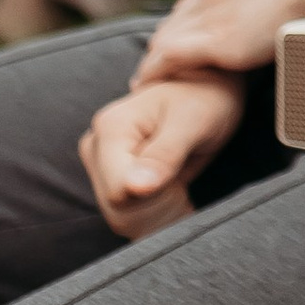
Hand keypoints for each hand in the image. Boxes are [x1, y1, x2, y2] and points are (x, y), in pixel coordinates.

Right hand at [79, 74, 241, 239]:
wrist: (207, 88)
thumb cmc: (205, 99)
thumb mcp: (194, 122)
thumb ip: (165, 154)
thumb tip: (134, 188)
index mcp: (111, 128)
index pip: (118, 192)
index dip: (154, 198)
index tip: (181, 182)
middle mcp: (96, 145)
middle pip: (117, 207)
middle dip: (156, 206)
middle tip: (184, 181)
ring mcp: (100, 162)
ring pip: (120, 215)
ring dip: (157, 210)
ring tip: (179, 181)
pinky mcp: (109, 174)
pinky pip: (125, 213)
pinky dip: (154, 211)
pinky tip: (172, 188)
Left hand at [134, 0, 304, 84]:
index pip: (196, 2)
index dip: (184, 21)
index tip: (179, 36)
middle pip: (175, 20)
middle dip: (163, 41)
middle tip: (156, 62)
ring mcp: (212, 16)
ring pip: (166, 37)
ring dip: (155, 56)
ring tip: (146, 75)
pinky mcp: (216, 41)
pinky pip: (171, 56)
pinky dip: (155, 69)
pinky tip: (145, 81)